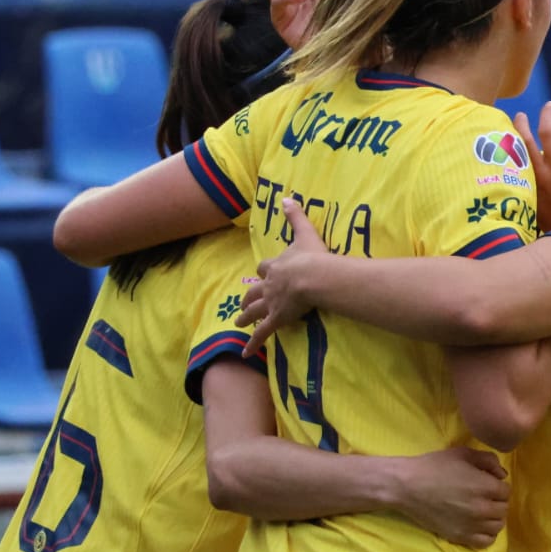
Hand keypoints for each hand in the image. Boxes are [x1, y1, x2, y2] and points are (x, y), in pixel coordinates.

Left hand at [237, 198, 326, 355]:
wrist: (312, 276)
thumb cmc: (312, 256)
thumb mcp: (305, 232)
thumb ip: (295, 216)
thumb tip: (286, 197)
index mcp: (275, 266)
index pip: (264, 268)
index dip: (263, 271)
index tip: (263, 273)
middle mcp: (269, 285)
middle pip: (254, 292)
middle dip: (247, 298)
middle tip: (243, 303)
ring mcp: (271, 303)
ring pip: (253, 311)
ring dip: (245, 317)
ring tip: (237, 323)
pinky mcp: (276, 319)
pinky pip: (262, 333)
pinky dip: (253, 344)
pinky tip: (245, 354)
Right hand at [390, 446, 509, 548]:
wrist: (408, 486)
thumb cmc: (435, 466)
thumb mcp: (463, 454)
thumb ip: (489, 460)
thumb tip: (502, 475)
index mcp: (484, 486)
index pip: (506, 491)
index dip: (498, 486)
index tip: (488, 483)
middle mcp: (482, 508)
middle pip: (503, 509)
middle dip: (497, 501)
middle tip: (485, 496)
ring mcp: (471, 525)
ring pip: (497, 526)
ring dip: (493, 517)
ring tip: (482, 511)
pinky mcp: (460, 536)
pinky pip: (485, 542)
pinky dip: (487, 534)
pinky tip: (478, 525)